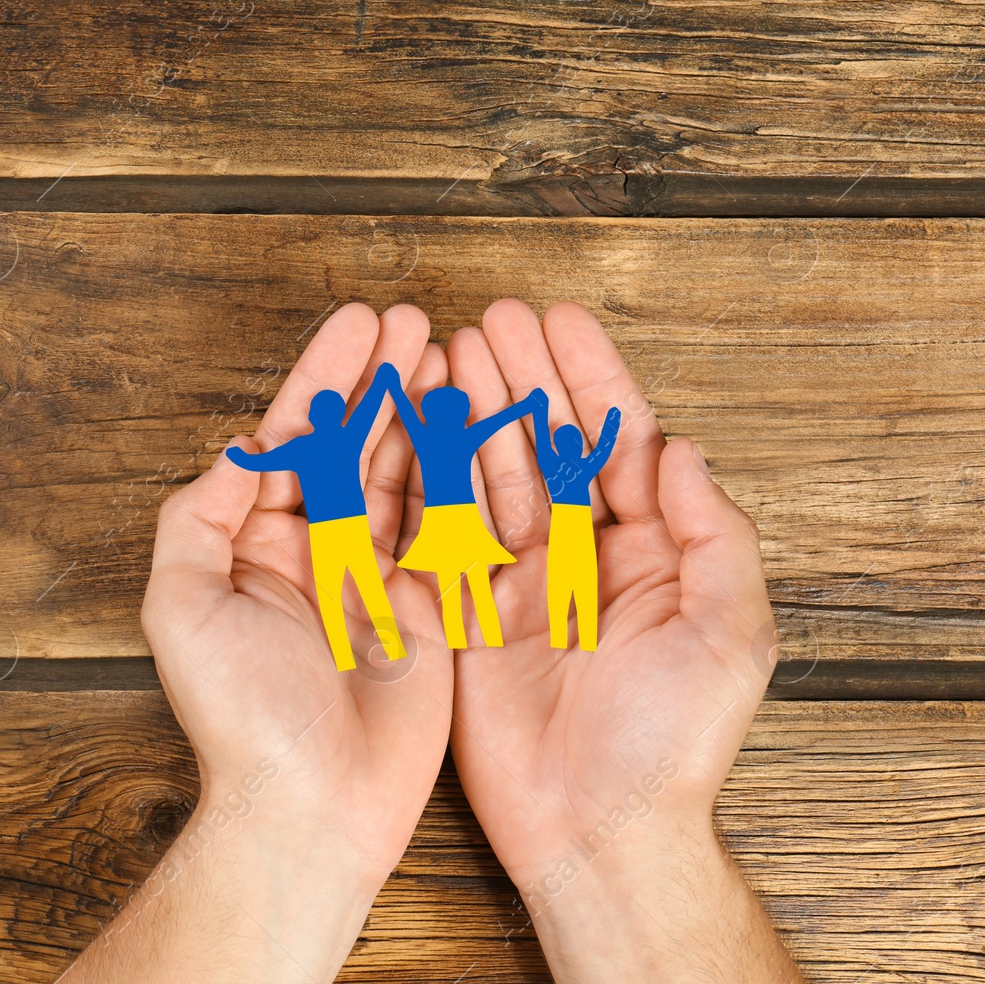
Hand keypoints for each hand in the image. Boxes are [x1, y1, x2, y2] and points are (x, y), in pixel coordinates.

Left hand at [61, 303, 454, 982]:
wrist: (312, 805)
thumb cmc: (239, 715)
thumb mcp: (181, 604)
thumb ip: (194, 517)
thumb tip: (230, 450)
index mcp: (251, 544)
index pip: (290, 439)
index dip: (322, 377)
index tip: (358, 324)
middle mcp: (313, 551)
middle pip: (351, 443)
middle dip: (379, 379)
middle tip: (412, 320)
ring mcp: (374, 574)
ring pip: (403, 471)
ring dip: (422, 410)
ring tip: (447, 349)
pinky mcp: (428, 603)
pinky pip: (448, 522)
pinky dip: (462, 470)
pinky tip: (475, 420)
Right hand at [443, 300, 800, 981]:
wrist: (593, 829)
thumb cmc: (671, 742)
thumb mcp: (728, 633)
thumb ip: (717, 536)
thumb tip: (681, 449)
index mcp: (652, 551)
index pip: (618, 441)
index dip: (590, 376)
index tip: (559, 319)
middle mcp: (584, 554)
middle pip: (548, 442)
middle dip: (522, 375)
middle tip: (491, 316)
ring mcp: (521, 579)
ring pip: (492, 471)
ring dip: (473, 408)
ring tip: (447, 346)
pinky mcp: (466, 610)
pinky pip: (447, 527)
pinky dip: (431, 473)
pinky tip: (418, 423)